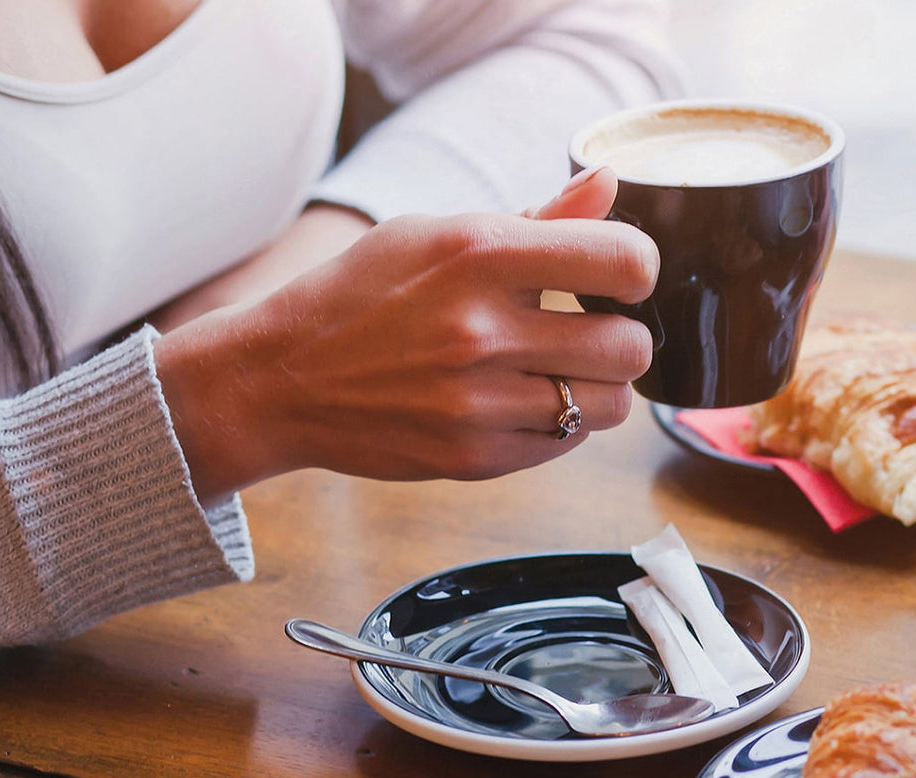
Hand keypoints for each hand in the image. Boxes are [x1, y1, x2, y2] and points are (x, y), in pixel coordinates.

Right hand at [154, 167, 655, 503]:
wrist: (279, 378)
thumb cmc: (363, 294)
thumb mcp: (436, 233)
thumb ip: (536, 218)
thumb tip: (609, 183)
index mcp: (478, 253)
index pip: (625, 262)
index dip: (636, 269)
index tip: (615, 276)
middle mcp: (481, 329)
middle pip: (630, 346)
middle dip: (621, 336)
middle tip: (587, 330)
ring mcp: (478, 401)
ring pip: (611, 404)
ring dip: (597, 386)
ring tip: (559, 369)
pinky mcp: (475, 456)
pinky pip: (567, 442)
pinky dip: (559, 422)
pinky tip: (520, 399)